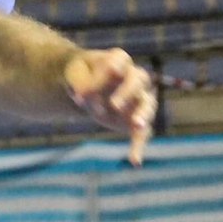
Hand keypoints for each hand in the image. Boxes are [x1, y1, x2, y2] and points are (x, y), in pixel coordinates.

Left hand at [65, 47, 156, 165]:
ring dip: (144, 114)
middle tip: (114, 105)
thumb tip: (80, 96)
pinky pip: (142, 133)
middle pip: (139, 79)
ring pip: (148, 104)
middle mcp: (133, 77)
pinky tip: (135, 161)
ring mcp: (138, 99)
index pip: (119, 61)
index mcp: (118, 60)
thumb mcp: (74, 73)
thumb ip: (78, 81)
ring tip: (137, 125)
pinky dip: (139, 146)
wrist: (86, 87)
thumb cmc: (82, 75)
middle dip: (128, 92)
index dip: (107, 73)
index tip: (90, 88)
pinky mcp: (135, 120)